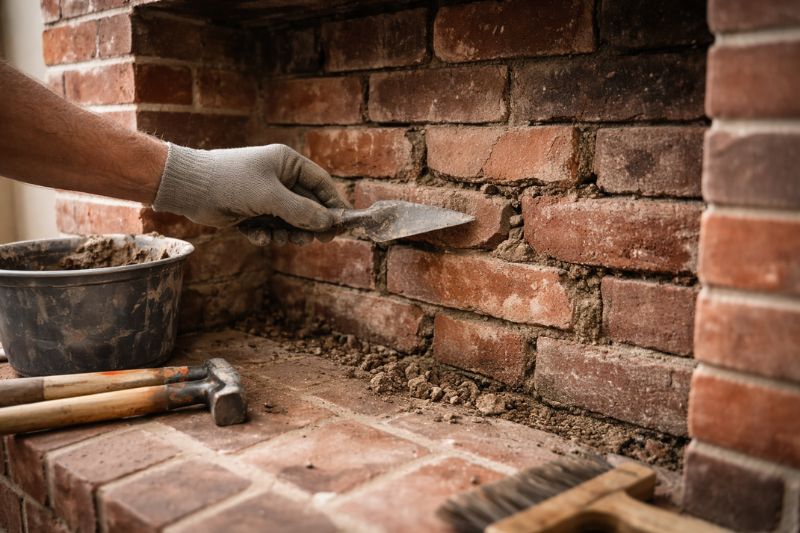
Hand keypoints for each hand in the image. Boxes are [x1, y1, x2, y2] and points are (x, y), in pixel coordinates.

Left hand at [152, 143, 348, 244]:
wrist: (190, 188)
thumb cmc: (232, 181)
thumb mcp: (271, 196)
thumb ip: (301, 211)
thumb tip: (329, 223)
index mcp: (287, 163)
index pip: (321, 184)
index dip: (333, 205)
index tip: (342, 225)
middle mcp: (279, 179)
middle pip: (308, 206)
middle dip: (309, 224)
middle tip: (314, 240)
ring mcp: (265, 197)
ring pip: (290, 221)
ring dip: (289, 233)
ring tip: (283, 239)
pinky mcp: (251, 213)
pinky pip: (270, 229)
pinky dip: (266, 235)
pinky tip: (255, 235)